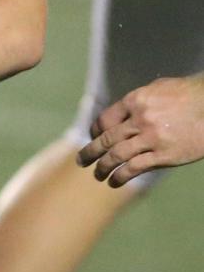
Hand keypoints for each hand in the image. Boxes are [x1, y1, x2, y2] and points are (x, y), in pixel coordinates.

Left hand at [78, 75, 203, 185]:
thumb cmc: (190, 94)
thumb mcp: (160, 88)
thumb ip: (140, 100)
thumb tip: (124, 110)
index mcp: (136, 100)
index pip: (105, 120)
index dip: (95, 131)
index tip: (93, 138)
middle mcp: (140, 119)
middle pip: (106, 139)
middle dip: (90, 152)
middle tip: (81, 161)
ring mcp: (152, 138)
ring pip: (116, 156)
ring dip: (102, 168)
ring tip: (97, 175)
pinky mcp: (165, 155)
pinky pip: (135, 168)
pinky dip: (120, 177)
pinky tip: (114, 182)